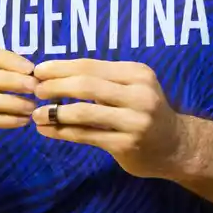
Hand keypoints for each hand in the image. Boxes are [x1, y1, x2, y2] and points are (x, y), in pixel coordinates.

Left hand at [31, 59, 184, 178]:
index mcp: (137, 74)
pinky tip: (46, 130)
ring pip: (85, 112)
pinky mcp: (127, 144)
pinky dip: (62, 132)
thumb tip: (54, 75)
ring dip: (55, 112)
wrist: (176, 146)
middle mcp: (139, 94)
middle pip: (87, 85)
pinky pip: (86, 135)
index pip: (91, 66)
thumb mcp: (132, 88)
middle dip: (55, 86)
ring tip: (36, 114)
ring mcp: (135, 121)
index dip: (61, 68)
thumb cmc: (144, 112)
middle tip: (35, 91)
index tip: (37, 71)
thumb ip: (101, 81)